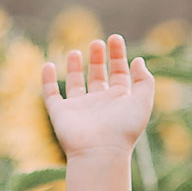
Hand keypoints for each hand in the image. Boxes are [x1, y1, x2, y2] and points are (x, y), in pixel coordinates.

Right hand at [41, 34, 154, 159]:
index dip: (118, 56)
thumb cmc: (124, 128)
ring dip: (76, 68)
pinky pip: (51, 94)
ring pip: (76, 84)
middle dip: (98, 59)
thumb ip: (144, 80)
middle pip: (99, 77)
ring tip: (76, 51)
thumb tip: (139, 61)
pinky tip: (49, 65)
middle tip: (97, 42)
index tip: (115, 38)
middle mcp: (99, 104)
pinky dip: (47, 80)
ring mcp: (79, 108)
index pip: (119, 74)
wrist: (100, 152)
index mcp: (119, 101)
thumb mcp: (142, 101)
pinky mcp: (60, 113)